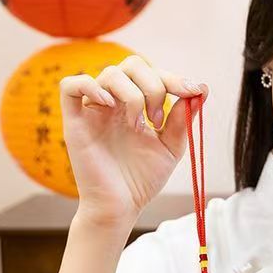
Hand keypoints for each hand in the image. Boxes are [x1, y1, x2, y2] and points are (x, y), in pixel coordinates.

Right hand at [59, 54, 208, 230]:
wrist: (121, 207)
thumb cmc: (142, 180)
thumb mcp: (171, 147)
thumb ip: (182, 119)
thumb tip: (202, 88)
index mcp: (136, 105)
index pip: (152, 74)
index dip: (173, 77)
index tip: (192, 91)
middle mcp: (115, 103)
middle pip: (131, 65)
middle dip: (153, 84)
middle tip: (159, 118)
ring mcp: (94, 110)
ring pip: (108, 74)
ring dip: (132, 93)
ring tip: (139, 122)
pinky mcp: (75, 122)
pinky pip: (70, 86)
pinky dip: (90, 86)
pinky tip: (110, 105)